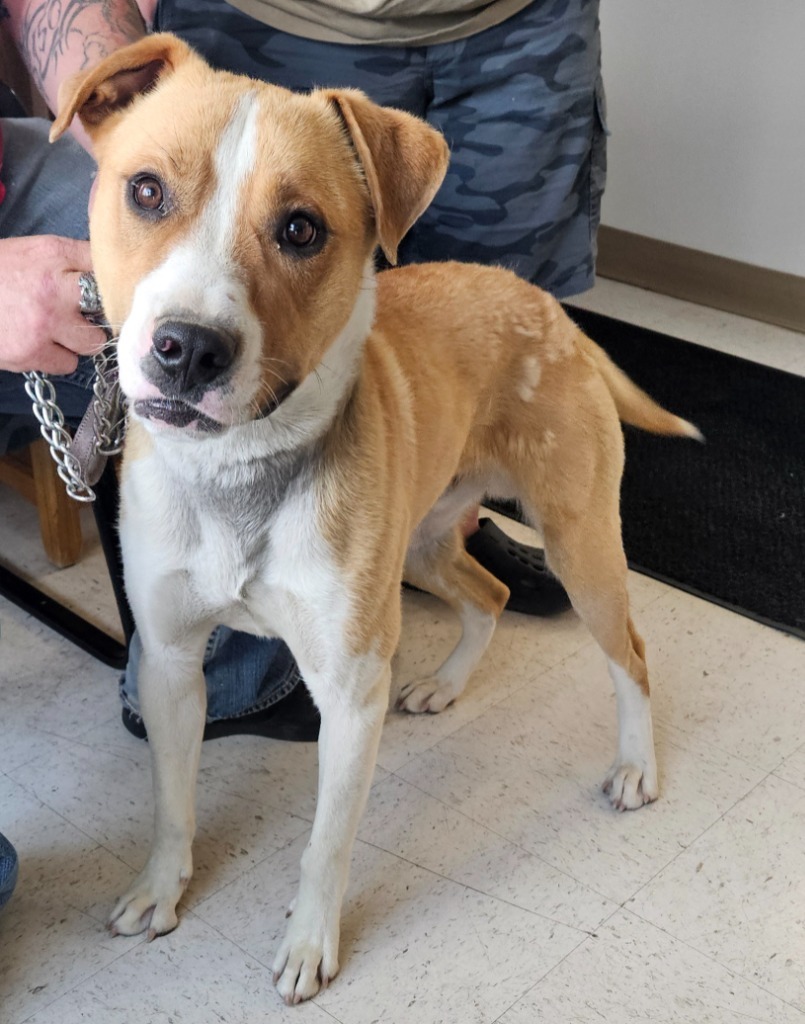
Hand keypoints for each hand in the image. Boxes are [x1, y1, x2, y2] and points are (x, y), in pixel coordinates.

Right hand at [0, 236, 106, 373]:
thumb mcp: (35, 249)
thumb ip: (75, 254)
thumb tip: (112, 263)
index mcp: (53, 257)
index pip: (106, 269)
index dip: (111, 283)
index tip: (107, 290)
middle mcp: (52, 290)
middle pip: (108, 312)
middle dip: (97, 315)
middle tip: (80, 313)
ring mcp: (42, 326)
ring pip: (92, 344)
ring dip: (79, 340)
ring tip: (57, 329)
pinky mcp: (29, 354)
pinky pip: (67, 364)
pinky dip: (58, 357)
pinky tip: (41, 342)